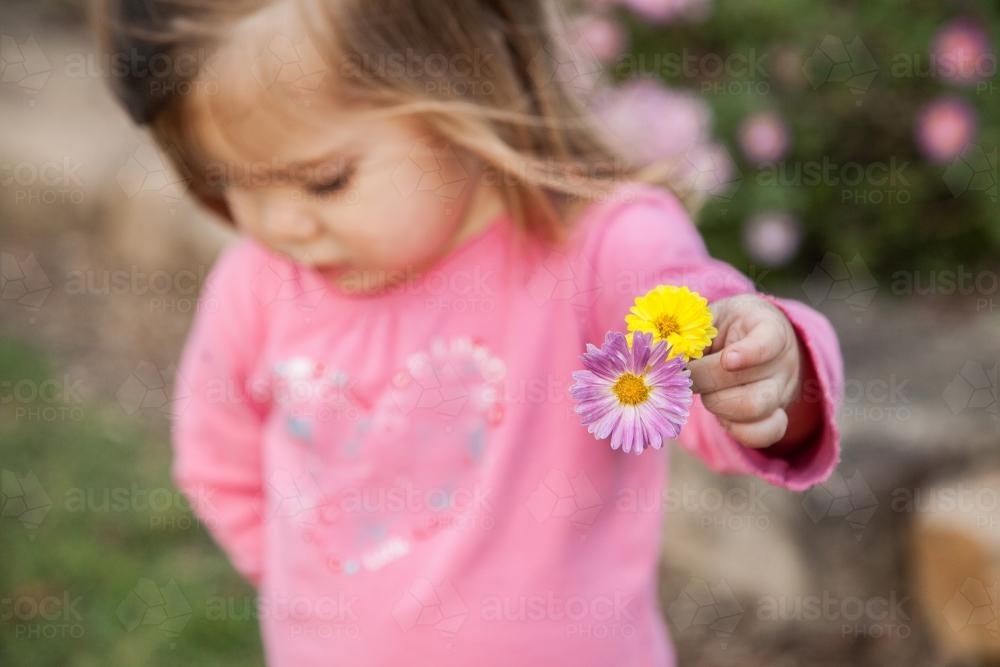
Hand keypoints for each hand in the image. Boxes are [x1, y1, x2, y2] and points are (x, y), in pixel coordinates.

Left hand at [688, 294, 819, 449]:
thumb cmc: (729, 325)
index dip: (749, 353)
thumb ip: (692, 333)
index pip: (768, 341)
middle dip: (707, 382)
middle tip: (686, 374)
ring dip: (716, 405)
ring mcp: (781, 391)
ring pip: (752, 410)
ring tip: (704, 390)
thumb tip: (665, 359)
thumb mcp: (713, 317)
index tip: (728, 360)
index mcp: (768, 327)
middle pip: (749, 381)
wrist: (761, 337)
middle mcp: (781, 362)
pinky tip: (721, 417)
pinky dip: (736, 430)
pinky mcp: (776, 414)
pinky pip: (762, 434)